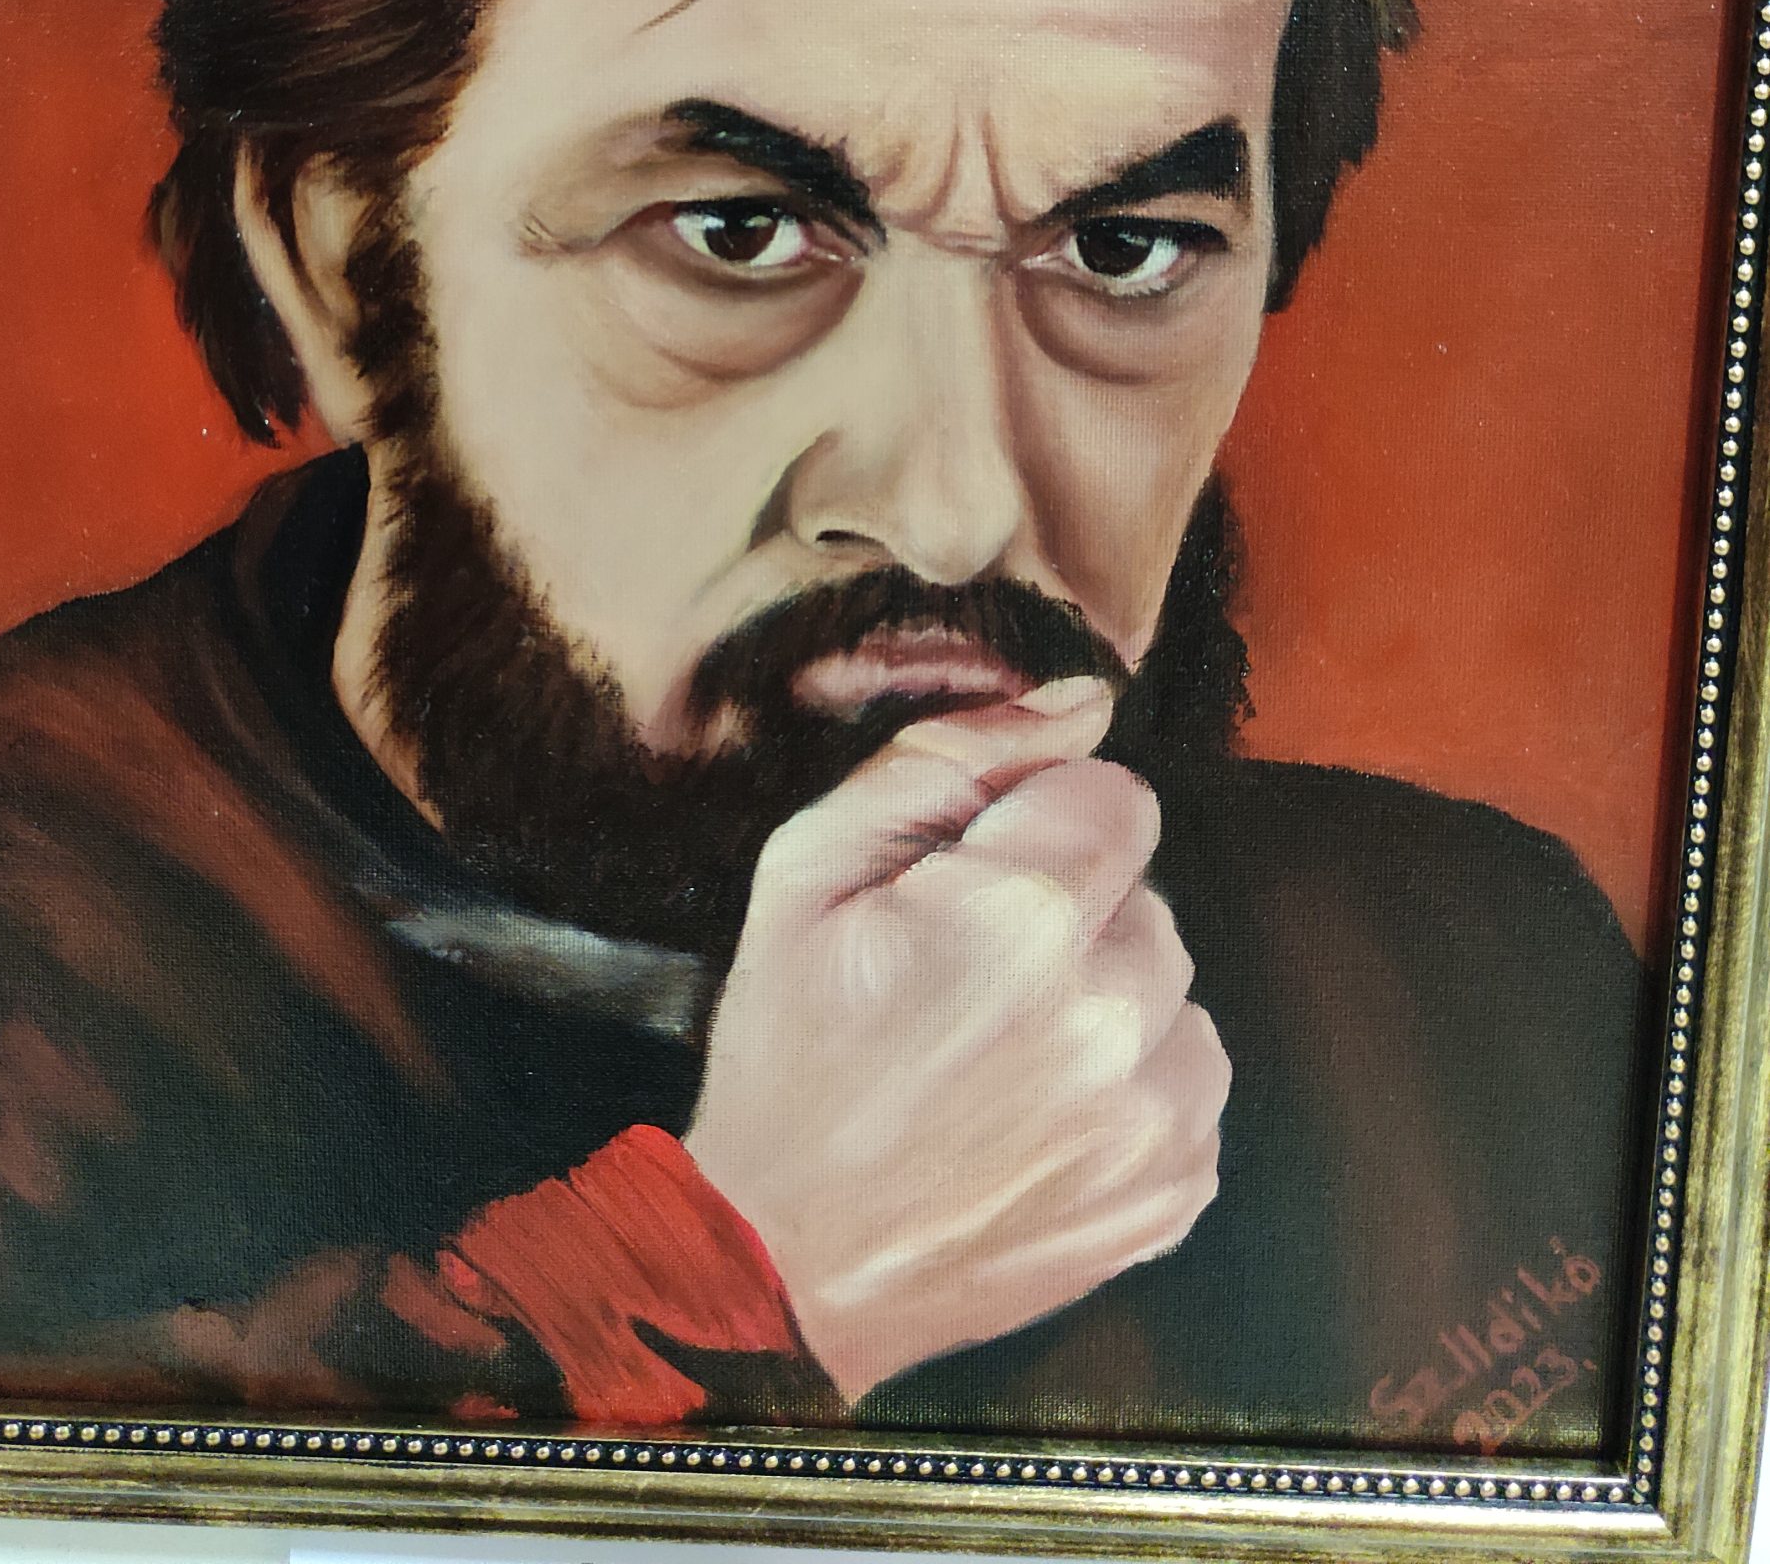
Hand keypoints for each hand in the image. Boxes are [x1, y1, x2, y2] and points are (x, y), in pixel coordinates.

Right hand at [684, 676, 1228, 1401]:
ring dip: (1107, 1003)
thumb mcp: (809, 869)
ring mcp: (1157, 1116)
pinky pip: (1186, 1082)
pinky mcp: (1177, 1189)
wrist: (780, 1264)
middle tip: (967, 982)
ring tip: (1002, 1053)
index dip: (1038, 827)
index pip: (1116, 794)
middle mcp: (1114, 1014)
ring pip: (1174, 990)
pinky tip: (1035, 1115)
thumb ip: (949, 759)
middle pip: (1148, 895)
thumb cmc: (787, 1056)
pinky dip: (1128, 1088)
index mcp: (1024, 917)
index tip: (973, 885)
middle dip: (1072, 916)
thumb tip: (1081, 701)